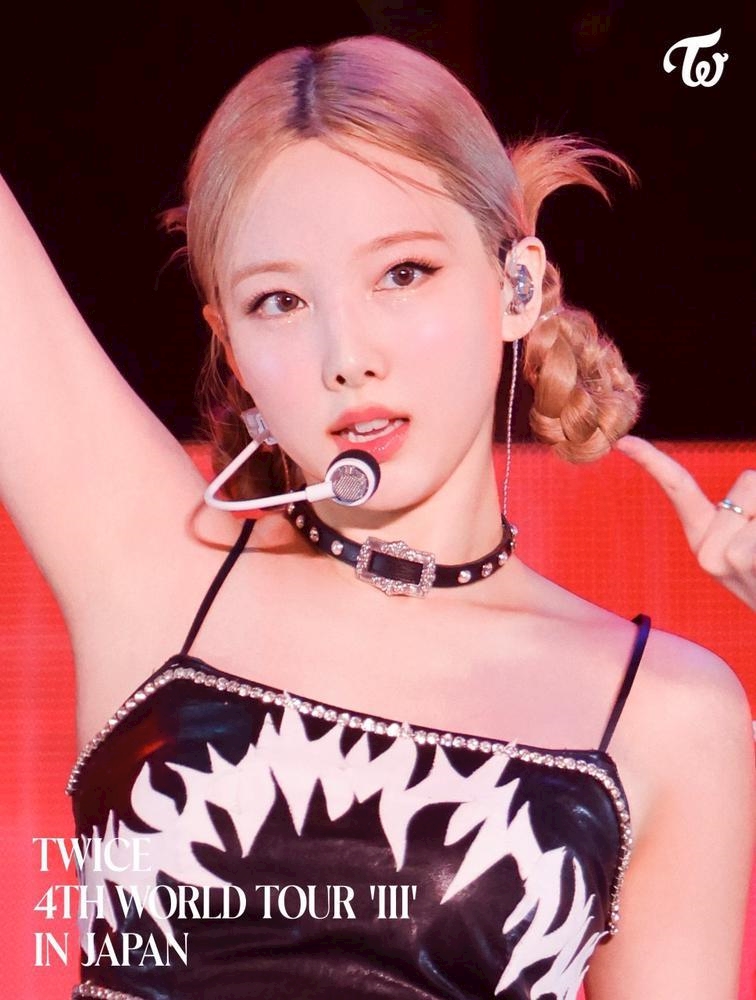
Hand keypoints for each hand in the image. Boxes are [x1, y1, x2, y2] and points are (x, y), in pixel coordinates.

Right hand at [615, 436, 755, 609]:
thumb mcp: (750, 548)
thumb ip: (742, 515)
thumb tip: (744, 488)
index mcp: (705, 541)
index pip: (678, 490)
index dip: (652, 461)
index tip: (623, 441)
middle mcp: (706, 553)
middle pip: (748, 481)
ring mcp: (723, 559)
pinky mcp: (738, 560)